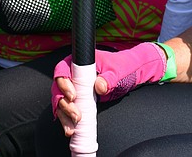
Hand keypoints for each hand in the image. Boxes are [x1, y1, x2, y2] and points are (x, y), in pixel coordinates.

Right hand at [51, 42, 171, 135]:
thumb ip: (109, 78)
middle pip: (59, 89)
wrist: (133, 72)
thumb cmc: (124, 66)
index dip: (63, 83)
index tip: (73, 96)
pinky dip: (67, 120)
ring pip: (61, 102)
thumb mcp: (119, 70)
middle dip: (65, 104)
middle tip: (76, 115)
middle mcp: (74, 74)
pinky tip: (71, 129)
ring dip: (64, 115)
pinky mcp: (79, 99)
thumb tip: (99, 86)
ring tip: (72, 128)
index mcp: (80, 61)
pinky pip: (67, 110)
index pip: (62, 69)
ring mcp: (75, 87)